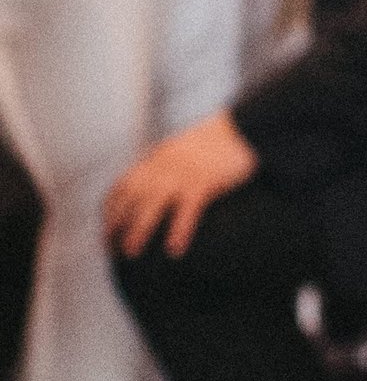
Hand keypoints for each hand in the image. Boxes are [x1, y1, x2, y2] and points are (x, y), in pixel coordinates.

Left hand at [104, 110, 256, 258]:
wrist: (245, 128)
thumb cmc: (217, 144)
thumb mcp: (182, 150)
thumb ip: (165, 167)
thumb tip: (154, 191)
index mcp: (156, 160)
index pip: (121, 187)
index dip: (110, 211)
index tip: (107, 232)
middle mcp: (163, 167)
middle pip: (130, 197)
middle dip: (116, 223)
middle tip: (112, 249)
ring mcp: (182, 174)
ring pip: (151, 204)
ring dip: (138, 229)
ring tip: (131, 252)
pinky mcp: (205, 182)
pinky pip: (187, 209)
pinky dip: (179, 229)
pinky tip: (175, 249)